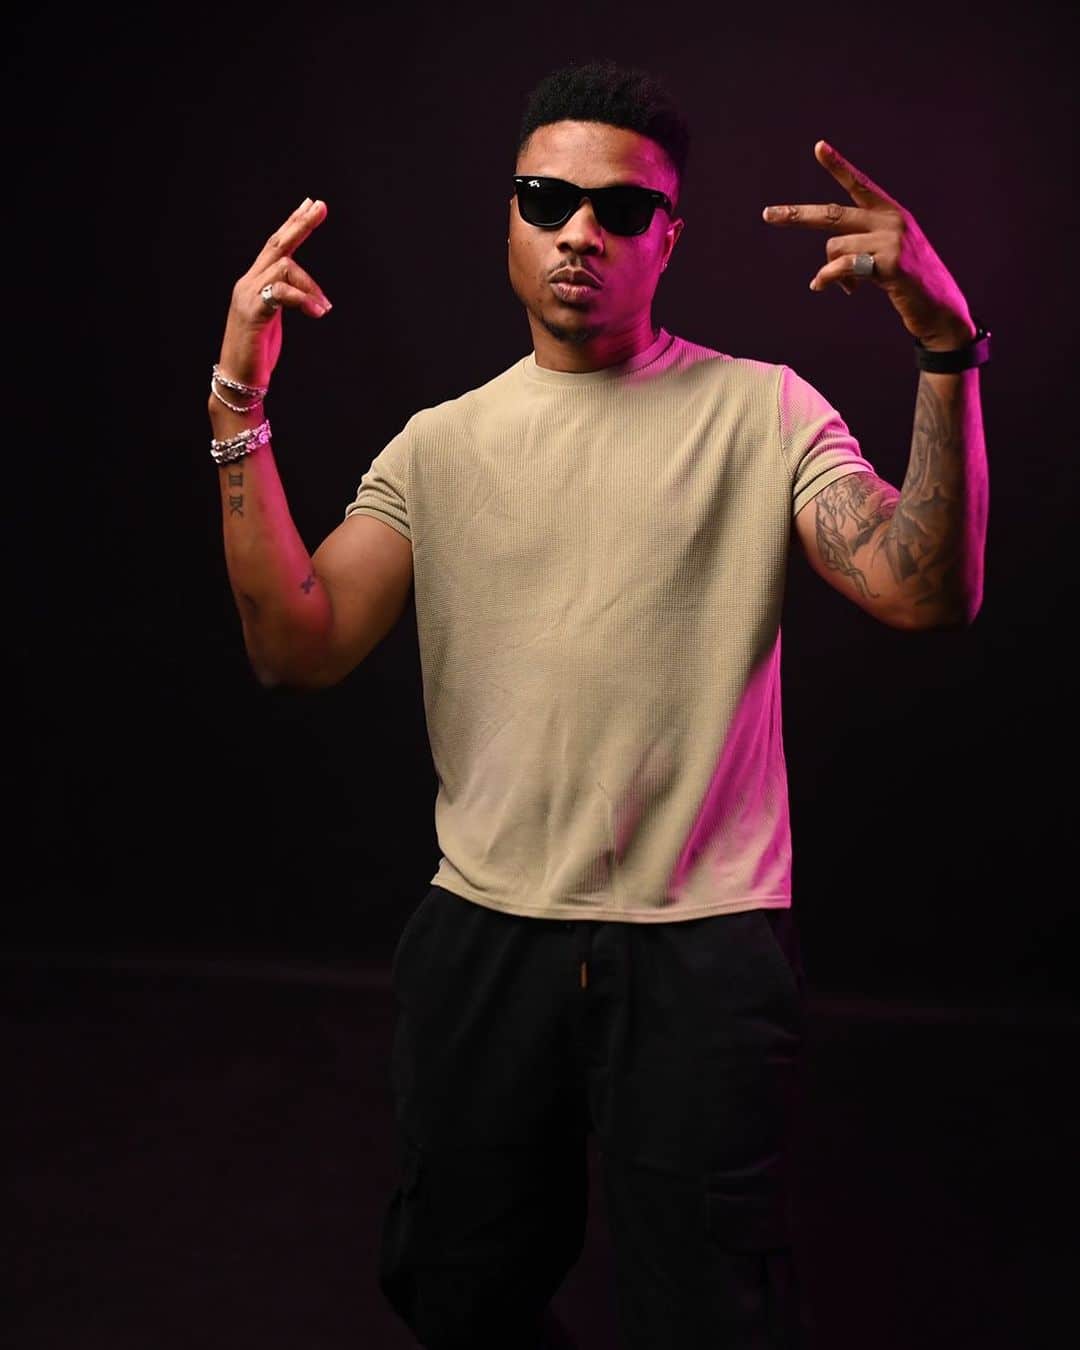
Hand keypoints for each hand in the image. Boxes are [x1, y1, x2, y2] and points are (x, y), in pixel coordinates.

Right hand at [216, 197, 332, 390]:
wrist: (238, 380)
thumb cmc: (257, 354)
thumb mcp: (273, 320)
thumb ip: (283, 300)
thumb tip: (304, 292)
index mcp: (253, 283)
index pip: (274, 246)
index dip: (292, 224)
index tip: (310, 205)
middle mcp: (248, 283)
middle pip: (276, 244)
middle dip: (299, 224)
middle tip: (320, 207)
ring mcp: (248, 296)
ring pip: (284, 266)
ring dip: (311, 285)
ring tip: (325, 308)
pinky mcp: (253, 312)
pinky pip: (282, 293)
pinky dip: (305, 300)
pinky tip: (319, 312)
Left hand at [762, 141, 974, 348]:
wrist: (940, 308)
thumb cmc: (909, 284)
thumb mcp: (882, 261)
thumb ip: (855, 255)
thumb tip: (822, 275)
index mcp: (890, 213)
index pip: (860, 184)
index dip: (839, 166)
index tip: (819, 147)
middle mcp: (891, 220)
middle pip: (832, 214)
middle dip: (797, 216)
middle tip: (768, 214)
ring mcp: (891, 239)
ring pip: (834, 248)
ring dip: (830, 271)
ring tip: (848, 285)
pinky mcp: (889, 262)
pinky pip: (844, 267)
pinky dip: (831, 279)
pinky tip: (839, 289)